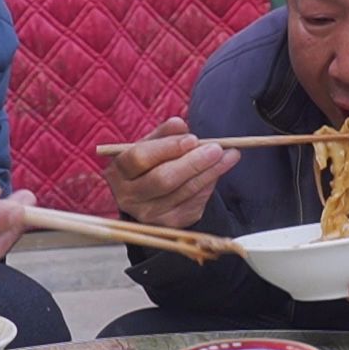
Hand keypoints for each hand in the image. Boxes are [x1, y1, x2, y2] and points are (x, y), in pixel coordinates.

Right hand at [104, 117, 239, 229]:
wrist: (146, 197)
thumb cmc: (148, 165)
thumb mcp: (150, 145)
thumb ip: (164, 134)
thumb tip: (179, 125)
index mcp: (119, 172)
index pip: (140, 158)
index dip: (168, 148)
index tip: (193, 139)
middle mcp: (129, 197)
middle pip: (163, 179)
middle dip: (194, 162)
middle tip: (217, 148)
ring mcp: (149, 215)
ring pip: (184, 192)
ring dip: (210, 172)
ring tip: (229, 155)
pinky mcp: (169, 225)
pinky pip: (194, 204)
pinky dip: (208, 186)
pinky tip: (217, 172)